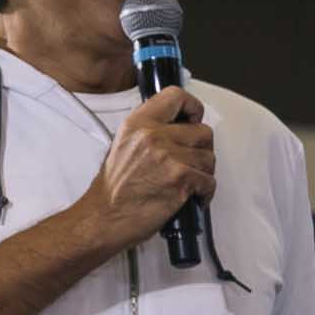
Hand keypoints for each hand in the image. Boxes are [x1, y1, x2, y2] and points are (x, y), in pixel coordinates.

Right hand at [80, 87, 217, 252]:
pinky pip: (210, 181)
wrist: (104, 217)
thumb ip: (151, 131)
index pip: (176, 96)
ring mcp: (168, 156)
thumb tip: (181, 125)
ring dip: (202, 173)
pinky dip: (204, 192)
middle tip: (188, 164)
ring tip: (183, 182)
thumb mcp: (125, 145)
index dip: (192, 108)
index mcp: (138, 123)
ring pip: (209, 158)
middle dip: (201, 150)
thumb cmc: (115, 188)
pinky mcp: (180, 178)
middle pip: (203, 132)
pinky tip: (190, 197)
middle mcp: (152, 135)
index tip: (193, 121)